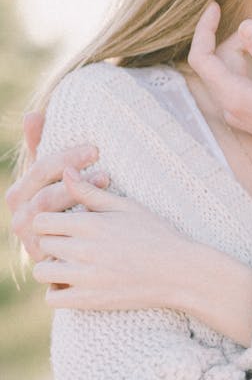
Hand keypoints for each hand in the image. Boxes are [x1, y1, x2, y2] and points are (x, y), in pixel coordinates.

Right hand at [5, 113, 108, 262]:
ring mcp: (32, 243)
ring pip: (53, 221)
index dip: (66, 158)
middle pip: (45, 196)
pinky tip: (102, 221)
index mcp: (18, 194)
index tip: (94, 150)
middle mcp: (20, 219)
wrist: (66, 249)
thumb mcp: (49, 175)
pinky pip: (62, 248)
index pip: (40, 169)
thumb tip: (32, 114)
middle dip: (76, 181)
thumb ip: (40, 147)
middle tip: (105, 170)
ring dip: (80, 202)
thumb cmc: (59, 203)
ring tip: (106, 187)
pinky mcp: (47, 264)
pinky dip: (81, 233)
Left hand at [31, 170, 194, 310]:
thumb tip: (65, 171)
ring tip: (68, 265)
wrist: (180, 272)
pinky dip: (57, 292)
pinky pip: (52, 298)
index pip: (41, 220)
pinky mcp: (90, 300)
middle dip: (50, 243)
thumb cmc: (157, 234)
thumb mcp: (126, 207)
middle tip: (67, 245)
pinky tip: (73, 284)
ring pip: (41, 271)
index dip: (47, 221)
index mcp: (91, 224)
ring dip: (50, 267)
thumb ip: (91, 191)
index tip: (61, 225)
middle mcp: (83, 250)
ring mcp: (86, 277)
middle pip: (41, 244)